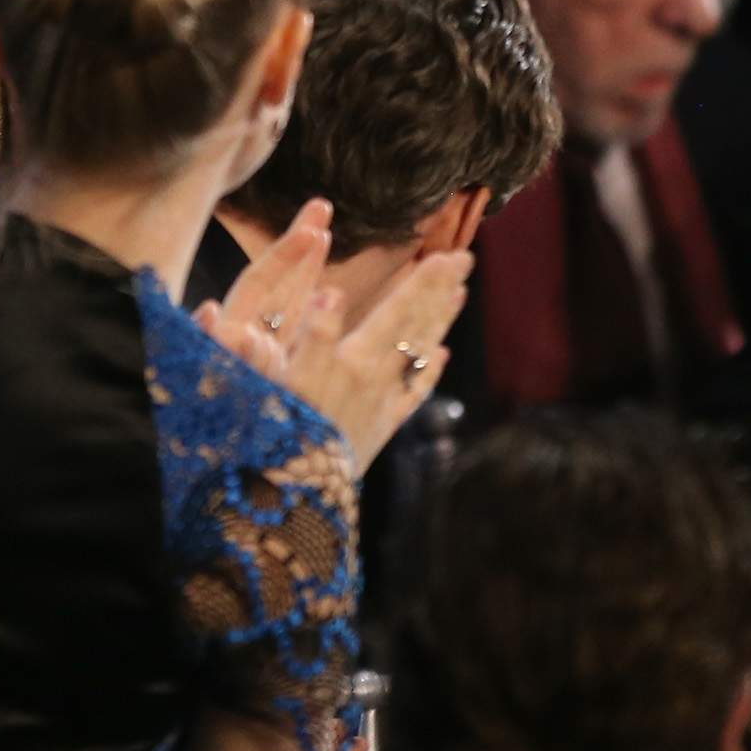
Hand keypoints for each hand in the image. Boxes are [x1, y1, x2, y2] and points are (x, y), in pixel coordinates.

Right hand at [202, 217, 469, 468]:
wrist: (299, 496)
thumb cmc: (284, 432)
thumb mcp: (287, 379)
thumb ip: (312, 335)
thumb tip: (332, 293)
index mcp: (356, 360)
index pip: (398, 310)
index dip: (423, 282)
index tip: (447, 254)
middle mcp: (379, 379)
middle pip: (417, 325)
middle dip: (440, 291)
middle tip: (466, 259)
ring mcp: (384, 403)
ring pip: (420, 353)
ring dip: (439, 320)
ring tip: (459, 293)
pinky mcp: (381, 427)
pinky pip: (413, 394)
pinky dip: (428, 371)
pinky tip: (439, 354)